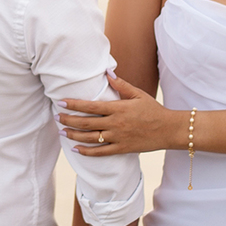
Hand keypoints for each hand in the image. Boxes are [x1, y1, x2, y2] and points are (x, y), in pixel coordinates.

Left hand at [60, 73, 180, 155]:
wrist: (168, 130)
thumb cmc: (153, 110)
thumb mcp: (138, 94)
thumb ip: (121, 85)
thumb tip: (107, 73)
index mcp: (118, 108)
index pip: (91, 106)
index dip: (74, 105)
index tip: (61, 103)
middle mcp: (115, 124)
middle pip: (86, 122)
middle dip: (69, 119)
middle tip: (56, 117)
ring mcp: (118, 137)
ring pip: (90, 138)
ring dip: (74, 135)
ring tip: (62, 131)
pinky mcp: (121, 149)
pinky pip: (100, 152)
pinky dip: (87, 152)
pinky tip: (76, 149)